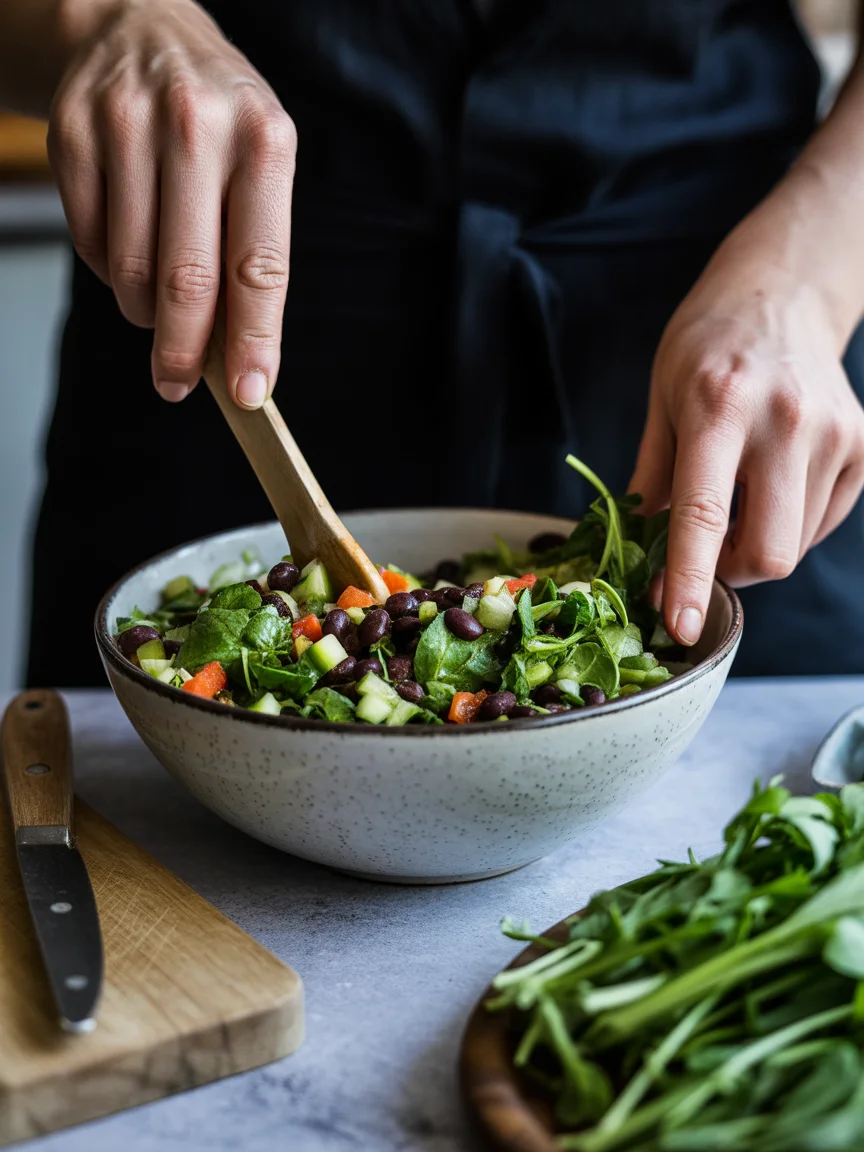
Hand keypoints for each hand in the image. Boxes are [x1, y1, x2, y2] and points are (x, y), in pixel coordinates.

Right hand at [48, 0, 295, 406]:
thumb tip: (236, 352)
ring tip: (156, 307)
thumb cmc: (216, 118)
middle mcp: (197, 128)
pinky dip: (110, 273)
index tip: (250, 393)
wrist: (140, 26)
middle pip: (187, 279)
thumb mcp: (260, 163)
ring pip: (131, 269)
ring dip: (143, 312)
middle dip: (184, 352)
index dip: (255, 340)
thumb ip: (252, 251)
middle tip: (178, 386)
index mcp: (263, 142)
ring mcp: (127, 126)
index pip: (259, 266)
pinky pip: (90, 242)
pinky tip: (128, 256)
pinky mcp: (73, 134)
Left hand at [630, 241, 863, 646]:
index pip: (703, 513)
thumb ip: (652, 478)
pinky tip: (770, 484)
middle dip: (729, 574)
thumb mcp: (660, 399)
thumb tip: (637, 551)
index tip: (679, 625)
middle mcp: (786, 420)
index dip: (689, 578)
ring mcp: (834, 432)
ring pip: (796, 544)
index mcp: (719, 407)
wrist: (781, 293)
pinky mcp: (863, 443)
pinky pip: (822, 522)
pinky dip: (789, 524)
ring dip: (756, 545)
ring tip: (735, 500)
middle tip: (702, 552)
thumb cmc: (707, 345)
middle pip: (770, 552)